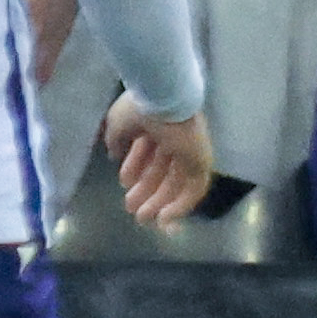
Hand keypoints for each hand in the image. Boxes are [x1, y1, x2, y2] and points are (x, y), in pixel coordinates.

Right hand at [109, 100, 222, 224]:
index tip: (124, 186)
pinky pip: (194, 189)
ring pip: (176, 182)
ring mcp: (190, 150)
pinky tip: (164, 218)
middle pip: (162, 170)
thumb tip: (114, 155)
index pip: (148, 152)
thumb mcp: (118, 124)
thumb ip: (116, 141)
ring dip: (158, 201)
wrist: (162, 99)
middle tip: (131, 208)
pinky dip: (181, 205)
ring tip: (141, 217)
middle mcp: (176, 138)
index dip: (135, 169)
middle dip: (145, 190)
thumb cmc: (139, 108)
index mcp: (157, 126)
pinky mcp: (202, 161)